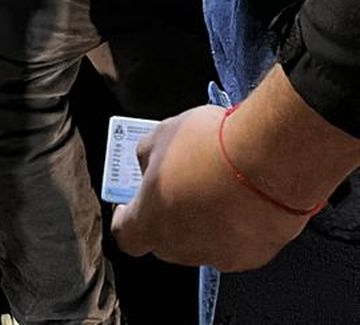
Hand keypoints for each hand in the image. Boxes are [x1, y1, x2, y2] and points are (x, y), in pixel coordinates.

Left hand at [112, 105, 315, 271]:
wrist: (267, 162)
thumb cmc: (211, 148)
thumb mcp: (162, 135)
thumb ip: (147, 155)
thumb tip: (148, 162)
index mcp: (149, 222)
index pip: (125, 235)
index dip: (126, 217)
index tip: (130, 200)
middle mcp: (180, 248)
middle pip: (164, 239)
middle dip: (166, 213)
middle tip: (177, 182)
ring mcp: (217, 256)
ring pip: (201, 241)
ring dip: (202, 219)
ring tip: (215, 182)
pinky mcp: (251, 257)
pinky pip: (235, 242)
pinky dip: (235, 225)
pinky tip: (242, 196)